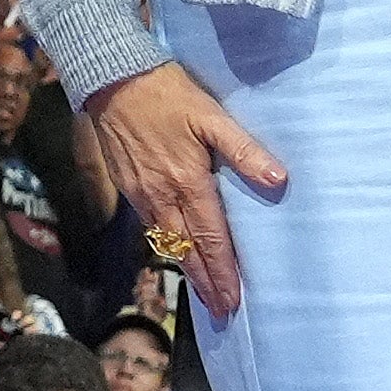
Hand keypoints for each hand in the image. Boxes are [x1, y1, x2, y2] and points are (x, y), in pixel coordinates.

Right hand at [81, 60, 286, 323]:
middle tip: (221, 311)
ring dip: (186, 268)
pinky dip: (166, 246)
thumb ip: (244, 150)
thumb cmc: (166, 93)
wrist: (111, 80)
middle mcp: (162, 196)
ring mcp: (141, 194)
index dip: (223, 271)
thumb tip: (279, 180)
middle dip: (205, 282)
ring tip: (202, 290)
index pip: (210, 237)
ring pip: (167, 242)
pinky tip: (174, 250)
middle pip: (186, 250)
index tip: (233, 300)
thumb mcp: (211, 116)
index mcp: (187, 181)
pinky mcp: (128, 186)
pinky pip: (150, 225)